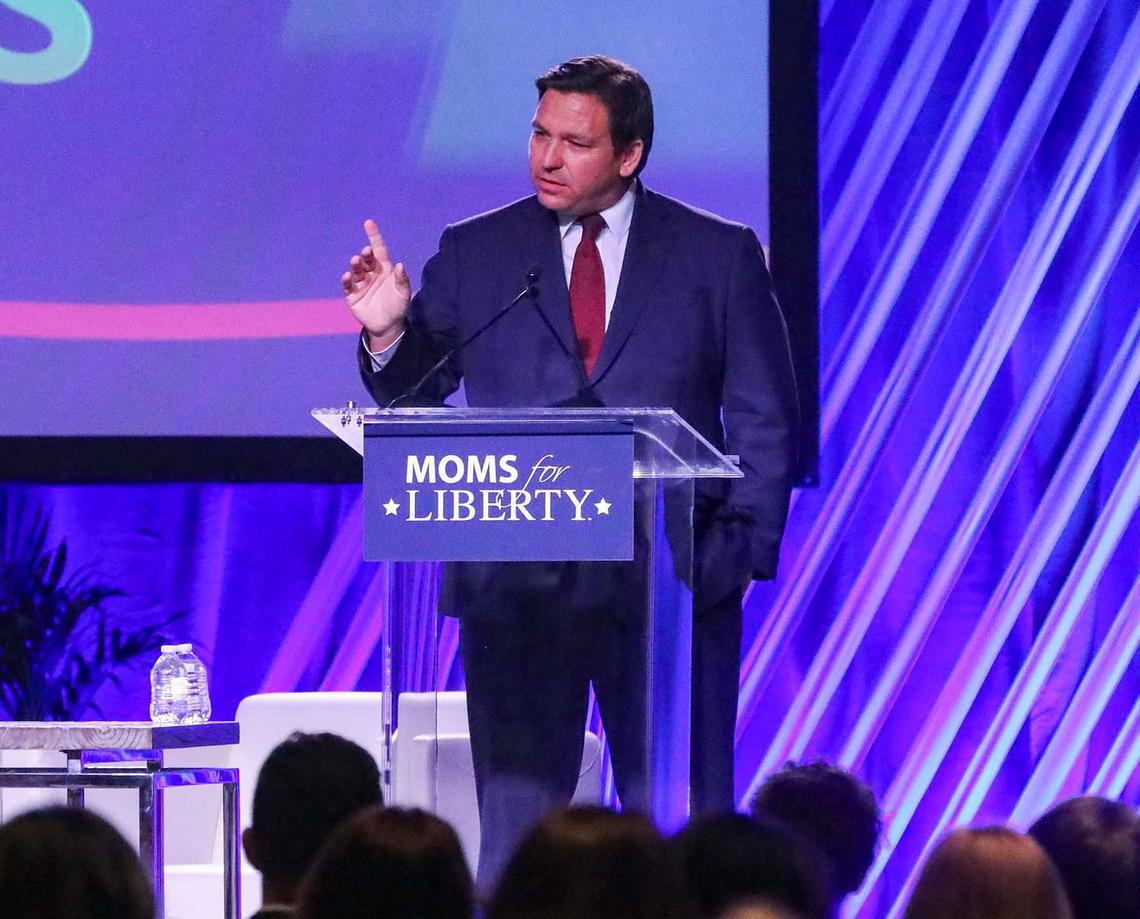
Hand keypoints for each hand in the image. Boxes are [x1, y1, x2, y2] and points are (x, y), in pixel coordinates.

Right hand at [341, 219, 412, 347]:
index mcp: (384, 269)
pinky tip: (347, 276)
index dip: (373, 236)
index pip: (378, 249)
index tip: (368, 223)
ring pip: (356, 270)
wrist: (388, 326)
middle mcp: (371, 273)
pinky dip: (346, 280)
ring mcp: (361, 283)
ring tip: (356, 261)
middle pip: (366, 259)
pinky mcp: (352, 295)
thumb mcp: (404, 294)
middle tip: (366, 252)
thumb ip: (402, 280)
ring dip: (355, 265)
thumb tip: (400, 265)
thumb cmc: (398, 306)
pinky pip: (347, 285)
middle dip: (365, 254)